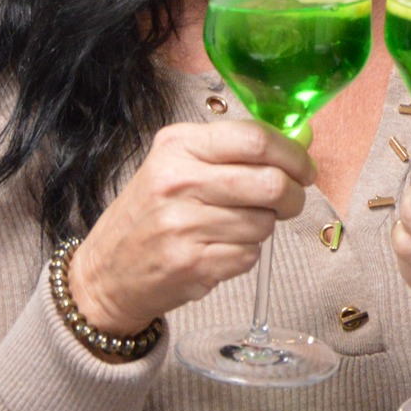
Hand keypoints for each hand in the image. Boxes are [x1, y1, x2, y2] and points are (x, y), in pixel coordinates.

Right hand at [66, 121, 313, 337]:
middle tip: (290, 200)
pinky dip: (245, 253)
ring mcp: (184, 225)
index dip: (292, 154)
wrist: (107, 271)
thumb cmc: (150, 212)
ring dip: (263, 227)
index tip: (304, 167)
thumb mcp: (177, 164)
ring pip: (264, 223)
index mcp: (179, 146)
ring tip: (236, 226)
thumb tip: (300, 141)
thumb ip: (234, 151)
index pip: (255, 139)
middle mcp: (179, 182)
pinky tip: (219, 248)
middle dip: (293, 195)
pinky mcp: (193, 264)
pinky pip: (249, 255)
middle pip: (271, 183)